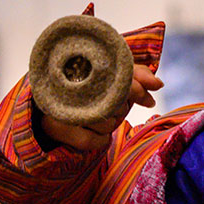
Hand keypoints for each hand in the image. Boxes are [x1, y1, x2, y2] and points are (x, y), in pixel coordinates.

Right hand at [38, 63, 162, 150]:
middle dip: (121, 107)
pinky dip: (101, 139)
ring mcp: (60, 105)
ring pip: (107, 123)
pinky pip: (94, 140)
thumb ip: (136, 75)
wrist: (45, 100)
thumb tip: (159, 84)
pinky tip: (95, 130)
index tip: (149, 100)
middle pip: (116, 103)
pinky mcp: (54, 127)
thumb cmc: (84, 84)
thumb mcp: (109, 74)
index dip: (137, 90)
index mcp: (83, 62)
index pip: (120, 79)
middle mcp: (70, 83)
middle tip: (112, 104)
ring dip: (111, 123)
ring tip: (99, 114)